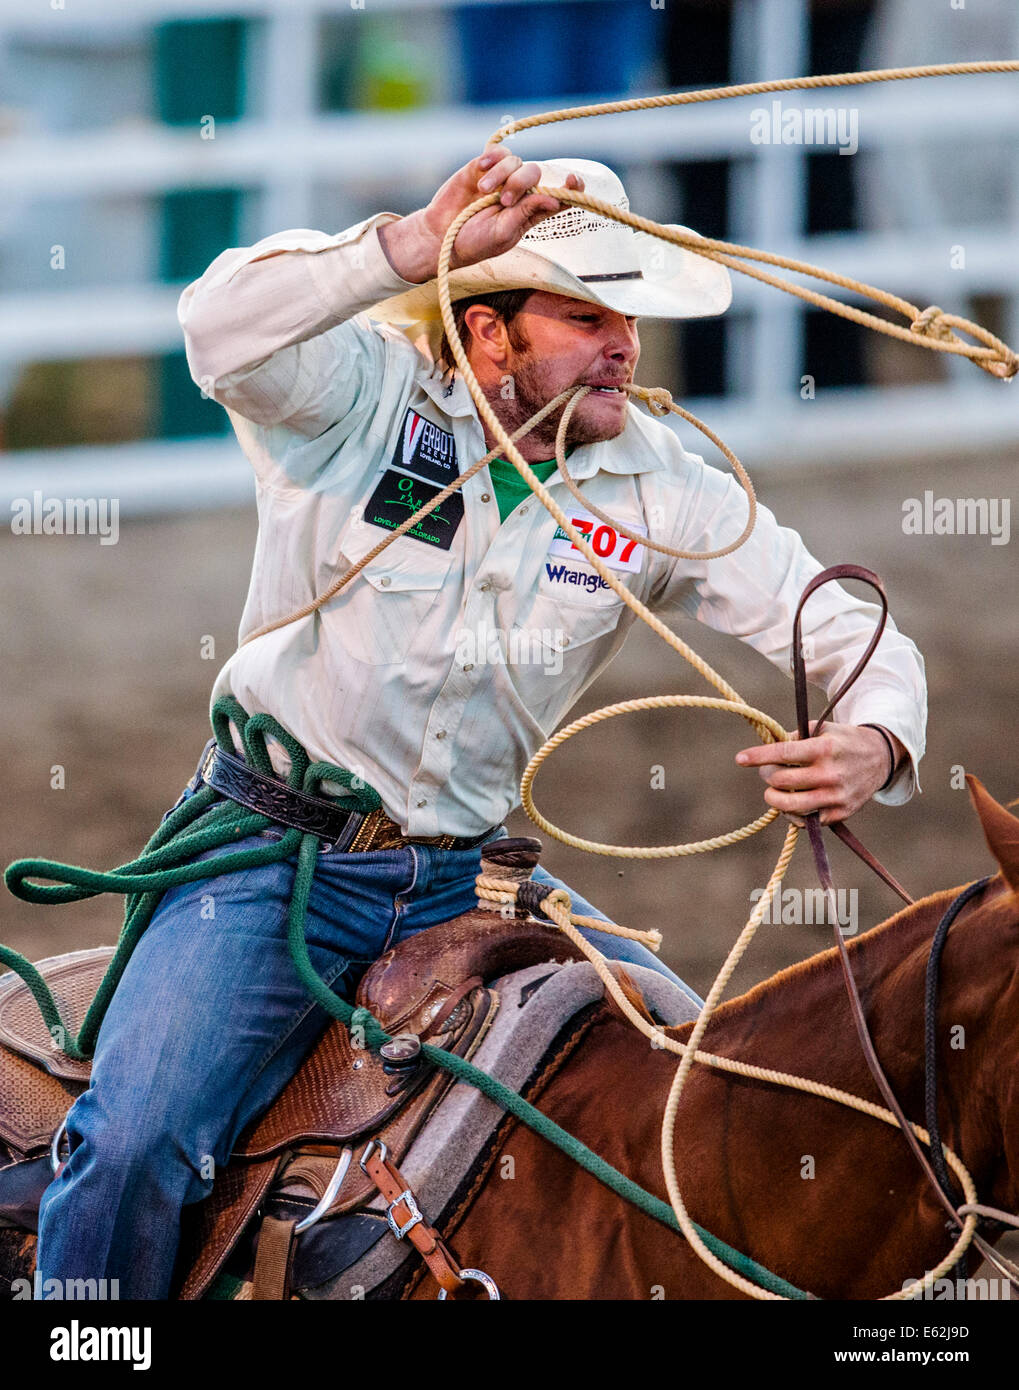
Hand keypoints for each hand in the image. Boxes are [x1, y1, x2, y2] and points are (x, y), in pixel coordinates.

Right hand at [377, 149, 583, 283]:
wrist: (441, 235)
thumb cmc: (474, 242)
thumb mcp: (503, 233)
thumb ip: (527, 214)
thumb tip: (555, 201)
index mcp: (530, 213)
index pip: (559, 197)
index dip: (571, 188)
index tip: (574, 181)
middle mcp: (520, 194)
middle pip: (536, 174)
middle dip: (522, 184)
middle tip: (504, 201)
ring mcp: (501, 179)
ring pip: (516, 162)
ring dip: (503, 175)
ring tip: (485, 192)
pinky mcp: (483, 167)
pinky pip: (498, 153)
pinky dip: (493, 159)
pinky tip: (481, 171)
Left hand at [735, 722, 903, 825]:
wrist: (881, 758)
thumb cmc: (843, 740)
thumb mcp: (823, 728)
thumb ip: (796, 736)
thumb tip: (769, 749)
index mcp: (825, 748)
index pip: (784, 753)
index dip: (758, 756)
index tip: (740, 758)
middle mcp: (830, 774)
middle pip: (782, 781)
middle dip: (767, 775)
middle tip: (767, 771)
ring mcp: (836, 796)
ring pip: (791, 806)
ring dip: (775, 799)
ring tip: (774, 791)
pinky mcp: (841, 813)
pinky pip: (807, 820)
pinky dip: (793, 814)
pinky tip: (792, 803)